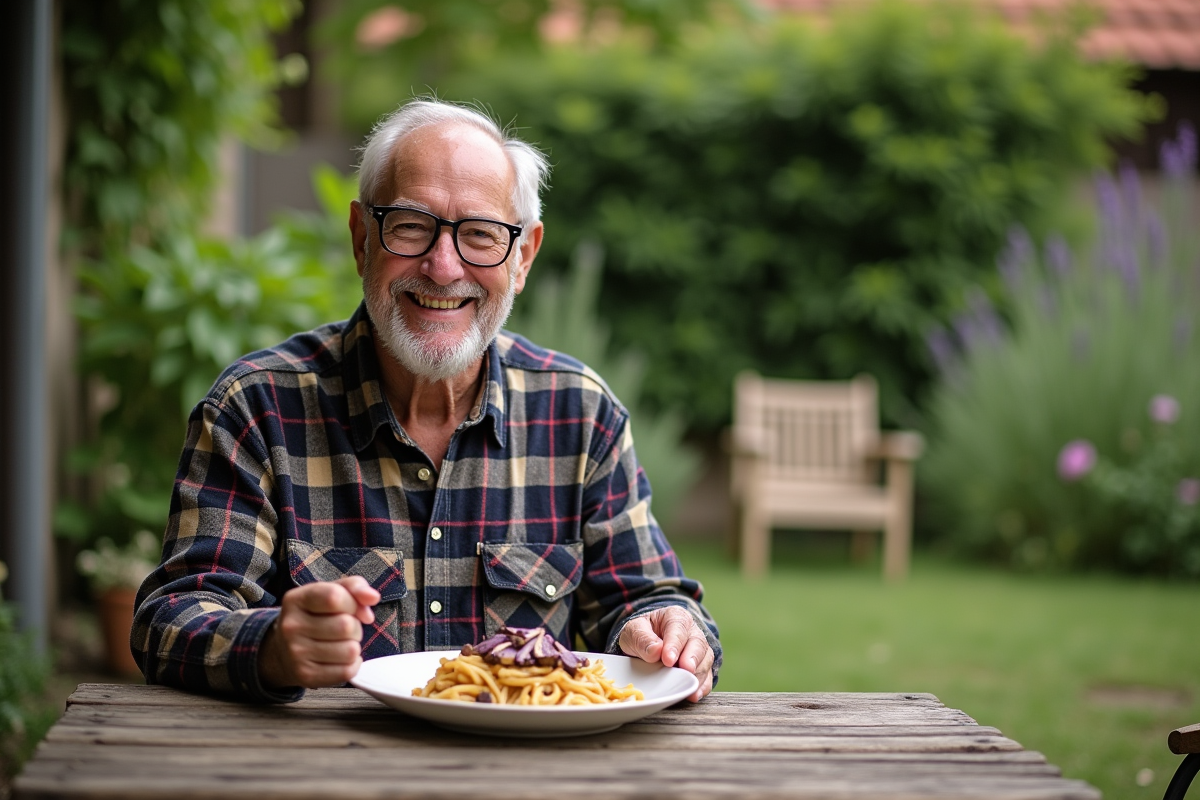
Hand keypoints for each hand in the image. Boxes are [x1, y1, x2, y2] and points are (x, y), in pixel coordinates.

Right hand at [259, 576, 379, 689]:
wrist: (283, 651)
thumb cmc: (315, 616)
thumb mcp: (330, 592)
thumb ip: (355, 587)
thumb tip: (373, 597)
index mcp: (296, 600)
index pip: (334, 597)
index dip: (352, 603)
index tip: (350, 608)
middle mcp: (291, 626)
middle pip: (346, 626)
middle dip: (355, 627)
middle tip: (344, 629)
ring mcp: (296, 654)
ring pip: (350, 650)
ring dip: (354, 646)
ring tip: (341, 643)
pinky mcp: (306, 676)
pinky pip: (347, 671)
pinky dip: (352, 664)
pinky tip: (341, 659)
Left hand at [618, 606, 713, 701]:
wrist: (646, 642)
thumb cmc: (642, 634)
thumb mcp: (633, 631)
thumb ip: (642, 639)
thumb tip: (655, 651)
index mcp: (675, 617)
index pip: (678, 628)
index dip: (674, 644)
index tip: (668, 659)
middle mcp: (692, 631)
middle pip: (698, 643)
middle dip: (692, 658)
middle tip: (686, 670)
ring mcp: (699, 649)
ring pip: (705, 660)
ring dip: (698, 675)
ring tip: (689, 688)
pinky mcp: (701, 666)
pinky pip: (707, 676)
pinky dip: (702, 686)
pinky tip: (694, 694)